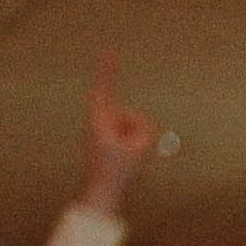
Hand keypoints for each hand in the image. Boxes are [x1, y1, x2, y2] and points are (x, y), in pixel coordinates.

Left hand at [79, 57, 163, 212]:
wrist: (101, 193)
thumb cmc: (117, 173)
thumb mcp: (139, 149)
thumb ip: (145, 128)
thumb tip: (142, 123)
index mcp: (100, 121)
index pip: (103, 90)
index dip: (107, 70)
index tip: (109, 52)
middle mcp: (100, 122)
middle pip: (133, 118)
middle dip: (140, 134)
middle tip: (133, 155)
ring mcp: (105, 131)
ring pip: (134, 127)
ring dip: (137, 142)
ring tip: (126, 161)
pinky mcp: (110, 139)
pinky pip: (132, 136)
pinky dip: (135, 147)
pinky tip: (128, 162)